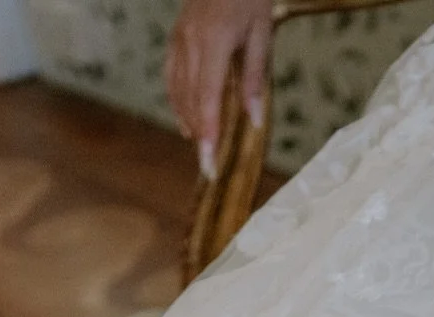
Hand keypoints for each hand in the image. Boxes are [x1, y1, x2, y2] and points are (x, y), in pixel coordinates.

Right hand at [166, 0, 272, 177]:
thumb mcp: (262, 34)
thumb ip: (256, 78)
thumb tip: (254, 121)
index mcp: (215, 42)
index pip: (207, 98)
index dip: (207, 132)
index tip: (208, 161)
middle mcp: (191, 42)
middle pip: (190, 99)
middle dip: (199, 135)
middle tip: (208, 167)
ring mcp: (180, 38)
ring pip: (178, 89)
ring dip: (188, 120)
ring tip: (199, 145)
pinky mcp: (176, 36)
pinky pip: (172, 74)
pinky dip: (178, 100)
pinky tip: (186, 117)